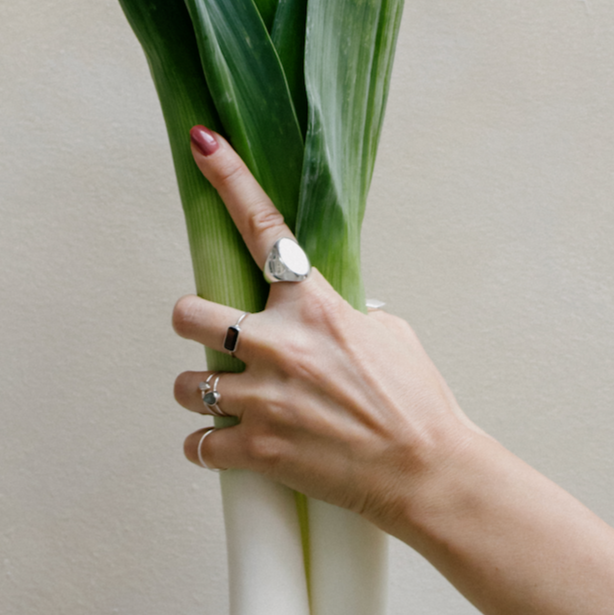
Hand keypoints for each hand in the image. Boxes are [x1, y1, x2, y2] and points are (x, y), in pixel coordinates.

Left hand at [172, 126, 478, 533]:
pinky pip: (199, 443)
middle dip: (193, 322)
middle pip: (187, 313)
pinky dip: (209, 446)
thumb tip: (318, 313)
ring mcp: (264, 397)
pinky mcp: (256, 449)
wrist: (428, 471)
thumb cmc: (417, 400)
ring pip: (185, 384)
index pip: (262, 227)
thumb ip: (339, 312)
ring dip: (201, 390)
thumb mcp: (388, 332)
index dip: (228, 178)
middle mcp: (280, 343)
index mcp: (315, 305)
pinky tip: (230, 446)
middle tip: (212, 338)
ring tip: (231, 402)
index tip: (202, 142)